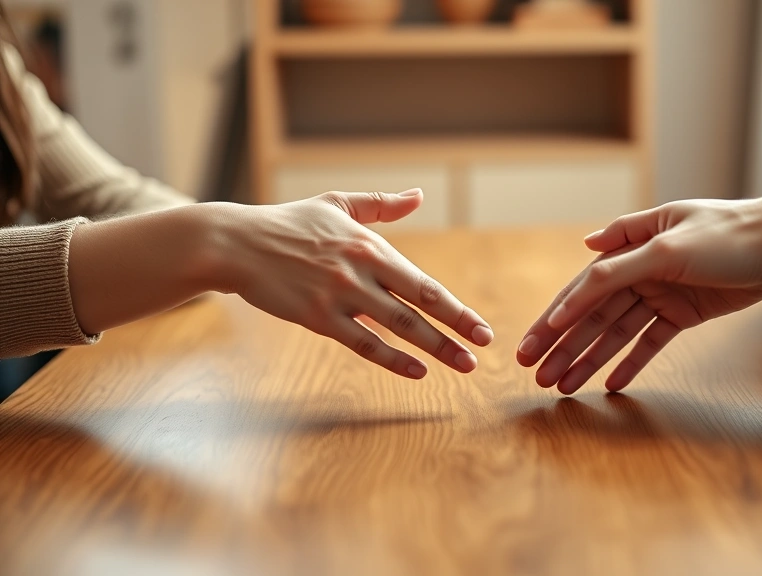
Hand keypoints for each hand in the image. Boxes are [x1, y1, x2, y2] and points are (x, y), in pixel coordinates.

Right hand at [218, 189, 492, 378]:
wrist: (237, 243)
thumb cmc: (289, 223)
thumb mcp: (338, 203)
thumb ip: (382, 205)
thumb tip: (418, 196)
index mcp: (371, 246)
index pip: (423, 283)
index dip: (456, 307)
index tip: (481, 327)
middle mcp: (361, 271)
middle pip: (419, 306)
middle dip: (456, 330)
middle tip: (483, 349)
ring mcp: (339, 296)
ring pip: (397, 327)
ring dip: (433, 348)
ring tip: (462, 366)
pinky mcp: (316, 317)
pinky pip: (361, 343)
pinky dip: (391, 359)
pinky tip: (416, 372)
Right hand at [516, 193, 761, 394]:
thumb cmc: (728, 234)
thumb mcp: (670, 246)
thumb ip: (624, 261)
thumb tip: (585, 247)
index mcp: (631, 245)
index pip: (585, 286)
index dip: (557, 315)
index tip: (534, 343)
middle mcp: (640, 270)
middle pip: (594, 314)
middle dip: (562, 345)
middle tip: (535, 374)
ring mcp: (660, 294)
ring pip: (616, 333)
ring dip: (588, 359)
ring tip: (561, 386)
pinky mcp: (682, 314)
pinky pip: (648, 343)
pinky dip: (629, 363)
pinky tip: (609, 384)